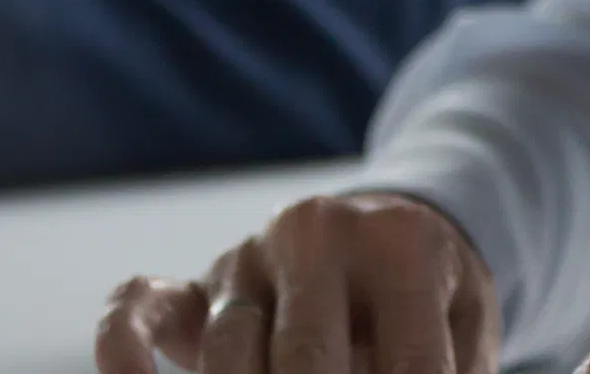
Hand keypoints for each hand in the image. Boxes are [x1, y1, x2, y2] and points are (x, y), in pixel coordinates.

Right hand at [96, 191, 498, 373]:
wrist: (395, 229)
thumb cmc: (435, 300)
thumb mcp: (468, 324)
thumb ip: (452, 370)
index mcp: (402, 246)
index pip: (407, 363)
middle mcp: (317, 237)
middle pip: (308, 361)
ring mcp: (247, 259)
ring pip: (229, 352)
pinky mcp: (194, 286)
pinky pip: (139, 308)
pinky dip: (121, 351)